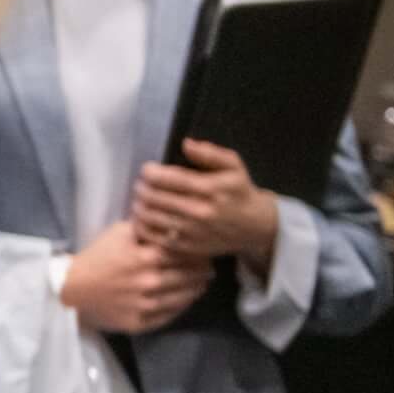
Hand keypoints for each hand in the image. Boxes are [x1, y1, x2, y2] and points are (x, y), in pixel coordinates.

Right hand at [58, 219, 210, 333]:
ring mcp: (147, 305)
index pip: (185, 253)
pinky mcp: (141, 322)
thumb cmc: (96, 256)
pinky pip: (170, 316)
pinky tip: (184, 300)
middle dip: (201, 271)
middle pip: (189, 276)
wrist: (70, 288)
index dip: (198, 251)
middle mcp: (151, 282)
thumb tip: (173, 225)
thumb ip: (146, 228)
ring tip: (200, 284)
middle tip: (208, 268)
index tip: (203, 251)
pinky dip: (181, 307)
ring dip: (196, 289)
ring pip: (184, 297)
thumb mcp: (118, 232)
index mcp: (147, 257)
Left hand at [133, 140, 281, 272]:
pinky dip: (143, 226)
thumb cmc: (238, 191)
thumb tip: (186, 144)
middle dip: (141, 187)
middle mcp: (199, 211)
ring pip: (149, 216)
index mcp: (208, 189)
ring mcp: (192, 232)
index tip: (148, 170)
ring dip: (139, 205)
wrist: (254, 226)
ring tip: (142, 199)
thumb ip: (209, 153)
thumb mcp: (233, 165)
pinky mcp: (187, 247)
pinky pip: (153, 237)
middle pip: (151, 197)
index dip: (148, 172)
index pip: (163, 178)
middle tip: (142, 184)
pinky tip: (145, 217)